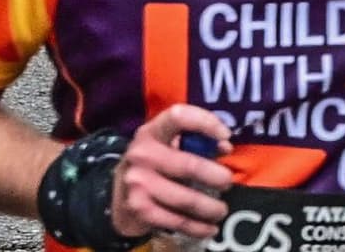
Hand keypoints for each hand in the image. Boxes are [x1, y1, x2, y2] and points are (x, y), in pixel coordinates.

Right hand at [114, 102, 237, 241]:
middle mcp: (141, 155)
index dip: (206, 123)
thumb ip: (196, 141)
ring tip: (221, 210)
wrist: (116, 195)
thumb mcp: (168, 145)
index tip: (226, 136)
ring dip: (210, 207)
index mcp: (151, 132)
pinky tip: (209, 228)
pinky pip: (175, 220)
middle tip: (227, 183)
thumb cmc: (154, 163)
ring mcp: (138, 183)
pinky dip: (196, 227)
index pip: (179, 116)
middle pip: (188, 165)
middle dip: (216, 177)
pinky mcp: (139, 209)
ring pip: (185, 198)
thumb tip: (224, 147)